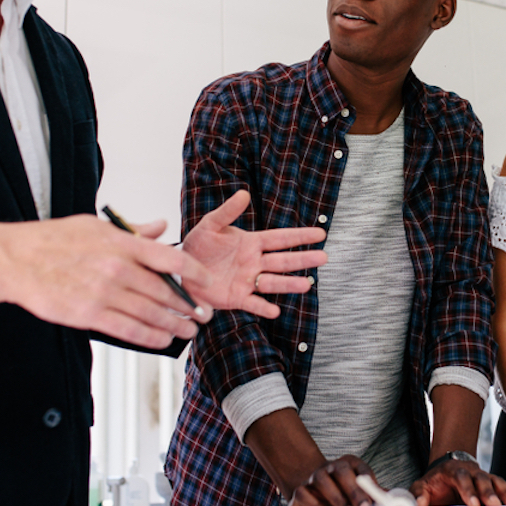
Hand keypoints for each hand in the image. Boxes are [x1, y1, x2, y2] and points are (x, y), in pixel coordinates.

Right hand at [0, 214, 221, 348]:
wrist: (17, 260)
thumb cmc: (55, 240)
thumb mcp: (96, 225)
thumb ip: (132, 231)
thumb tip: (160, 227)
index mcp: (122, 243)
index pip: (170, 257)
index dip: (194, 271)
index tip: (206, 280)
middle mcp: (117, 269)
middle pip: (165, 291)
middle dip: (189, 305)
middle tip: (204, 313)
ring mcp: (104, 293)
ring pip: (151, 313)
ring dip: (175, 324)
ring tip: (189, 329)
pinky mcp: (89, 315)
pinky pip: (128, 329)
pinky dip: (150, 336)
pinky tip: (163, 339)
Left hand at [182, 190, 327, 319]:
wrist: (182, 269)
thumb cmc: (198, 245)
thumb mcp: (210, 225)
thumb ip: (227, 212)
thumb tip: (244, 193)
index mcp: (251, 243)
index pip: (280, 238)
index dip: (300, 236)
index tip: (320, 233)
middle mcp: (254, 262)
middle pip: (283, 261)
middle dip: (303, 259)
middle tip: (323, 258)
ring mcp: (247, 281)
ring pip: (272, 282)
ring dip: (289, 284)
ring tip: (306, 285)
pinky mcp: (236, 298)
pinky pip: (253, 303)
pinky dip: (263, 308)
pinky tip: (275, 311)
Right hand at [287, 455, 375, 505]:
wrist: (313, 493)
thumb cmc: (342, 494)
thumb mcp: (360, 492)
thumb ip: (372, 496)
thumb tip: (388, 503)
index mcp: (348, 464)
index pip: (360, 467)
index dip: (368, 482)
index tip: (375, 500)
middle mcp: (329, 467)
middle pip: (341, 471)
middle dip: (354, 491)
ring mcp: (313, 478)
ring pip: (321, 480)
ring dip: (336, 498)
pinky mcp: (299, 491)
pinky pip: (303, 494)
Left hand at [410, 459, 505, 505]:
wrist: (446, 471)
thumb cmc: (435, 483)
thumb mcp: (421, 486)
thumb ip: (418, 495)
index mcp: (453, 471)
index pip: (461, 478)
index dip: (468, 491)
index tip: (474, 505)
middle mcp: (471, 472)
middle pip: (482, 480)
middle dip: (490, 494)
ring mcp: (484, 477)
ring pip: (497, 482)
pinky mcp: (494, 484)